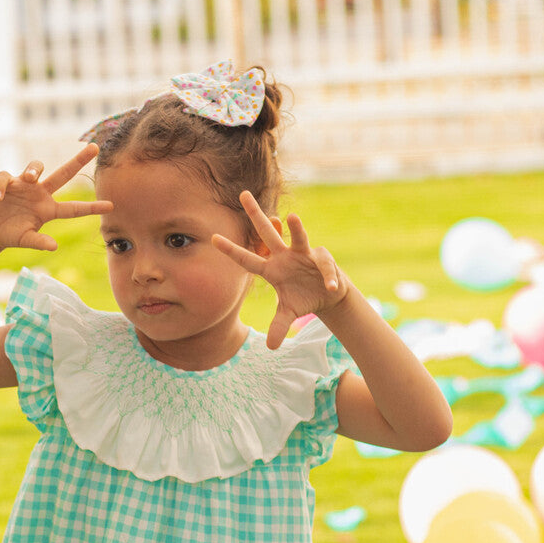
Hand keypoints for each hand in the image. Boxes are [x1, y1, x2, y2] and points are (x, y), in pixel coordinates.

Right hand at [0, 145, 111, 251]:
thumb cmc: (10, 235)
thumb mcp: (25, 239)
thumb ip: (39, 241)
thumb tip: (54, 246)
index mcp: (48, 209)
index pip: (74, 208)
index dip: (91, 207)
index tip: (111, 206)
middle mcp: (40, 193)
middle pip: (63, 174)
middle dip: (79, 160)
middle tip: (95, 147)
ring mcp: (23, 185)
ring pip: (36, 168)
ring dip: (34, 169)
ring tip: (30, 178)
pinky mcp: (5, 182)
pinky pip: (6, 178)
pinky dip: (3, 187)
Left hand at [212, 191, 348, 349]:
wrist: (328, 294)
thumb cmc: (303, 298)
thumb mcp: (289, 313)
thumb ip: (279, 325)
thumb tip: (271, 348)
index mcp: (271, 269)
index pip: (247, 260)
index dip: (231, 250)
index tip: (213, 238)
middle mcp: (283, 256)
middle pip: (267, 232)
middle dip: (255, 214)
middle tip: (242, 194)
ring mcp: (302, 253)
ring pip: (298, 237)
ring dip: (297, 228)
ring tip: (294, 217)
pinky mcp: (321, 257)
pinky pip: (324, 264)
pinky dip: (327, 276)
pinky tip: (330, 288)